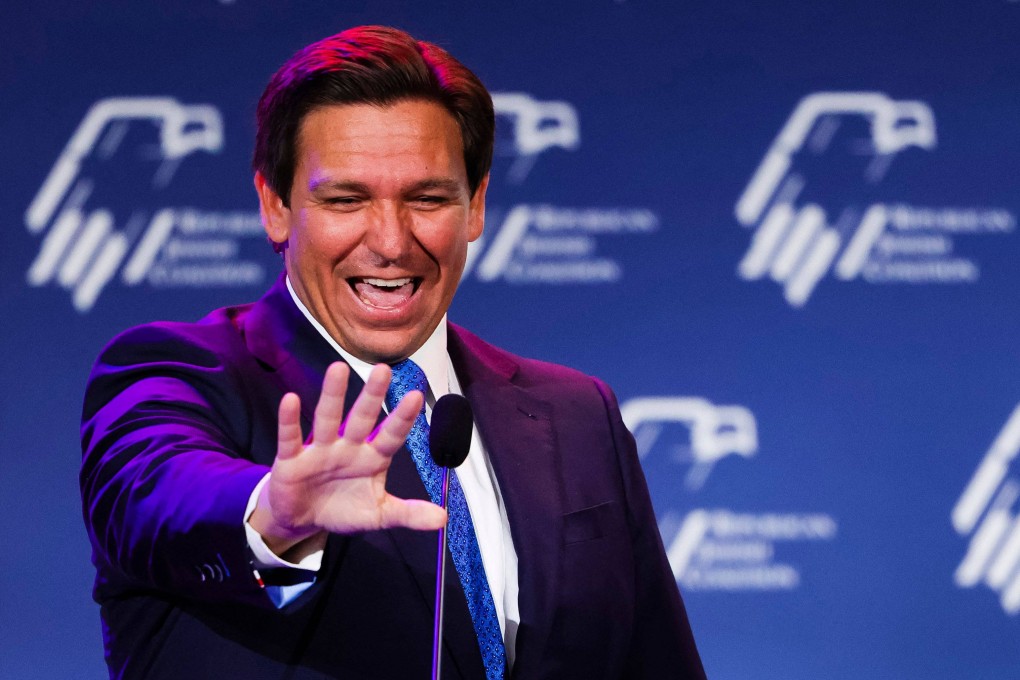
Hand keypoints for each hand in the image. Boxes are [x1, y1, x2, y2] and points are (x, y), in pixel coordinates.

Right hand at [248, 362, 446, 557]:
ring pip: (327, 418)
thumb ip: (409, 514)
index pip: (391, 436)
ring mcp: (320, 450)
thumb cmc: (343, 509)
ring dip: (333, 395)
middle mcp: (348, 447)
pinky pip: (291, 437)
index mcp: (372, 458)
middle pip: (362, 418)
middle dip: (372, 396)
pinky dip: (289, 420)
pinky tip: (291, 399)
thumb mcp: (379, 514)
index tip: (416, 396)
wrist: (303, 520)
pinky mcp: (292, 460)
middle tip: (384, 369)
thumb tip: (443, 519)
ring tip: (338, 368)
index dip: (402, 418)